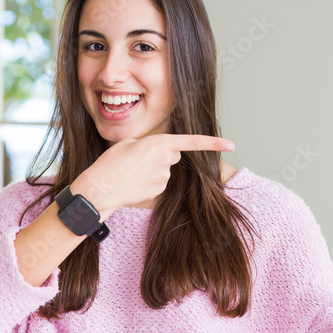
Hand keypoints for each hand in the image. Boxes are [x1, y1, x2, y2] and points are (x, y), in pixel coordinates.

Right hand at [71, 134, 234, 215]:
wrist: (101, 187)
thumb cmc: (111, 163)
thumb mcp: (129, 143)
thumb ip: (149, 144)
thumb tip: (158, 153)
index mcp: (159, 143)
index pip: (192, 141)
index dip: (213, 143)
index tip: (231, 144)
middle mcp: (165, 160)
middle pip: (173, 155)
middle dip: (163, 155)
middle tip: (140, 159)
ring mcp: (163, 177)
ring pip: (165, 170)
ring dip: (153, 169)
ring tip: (133, 172)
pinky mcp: (159, 191)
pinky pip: (159, 183)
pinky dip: (149, 182)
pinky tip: (135, 183)